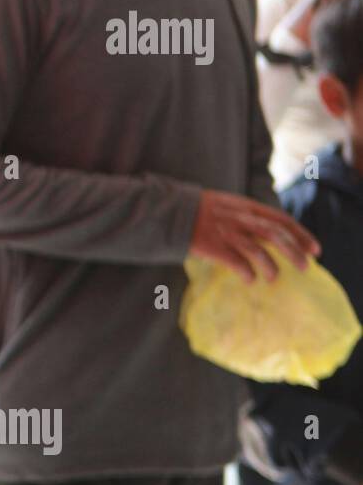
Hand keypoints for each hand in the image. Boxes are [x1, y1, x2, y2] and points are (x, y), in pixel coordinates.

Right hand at [189, 189, 318, 282]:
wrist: (169, 212)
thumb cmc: (198, 212)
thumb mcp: (227, 205)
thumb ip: (246, 216)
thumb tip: (268, 235)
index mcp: (246, 206)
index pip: (281, 219)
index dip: (301, 234)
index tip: (315, 250)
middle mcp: (240, 218)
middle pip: (276, 234)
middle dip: (294, 252)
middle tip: (305, 267)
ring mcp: (226, 232)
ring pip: (258, 249)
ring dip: (270, 266)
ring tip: (274, 278)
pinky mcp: (212, 245)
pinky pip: (236, 262)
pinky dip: (247, 272)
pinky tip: (250, 279)